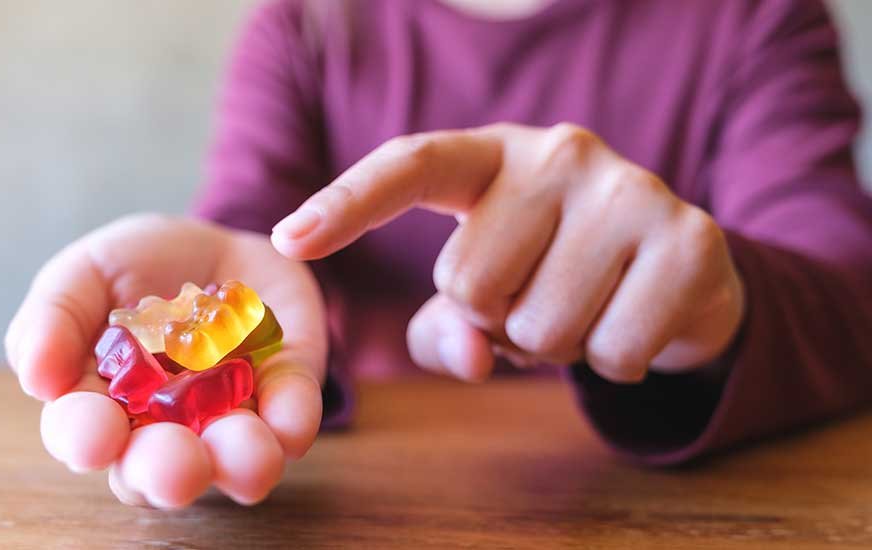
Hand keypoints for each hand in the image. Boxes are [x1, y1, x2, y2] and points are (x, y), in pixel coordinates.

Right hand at [5, 214, 325, 506]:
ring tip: (246, 452)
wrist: (219, 241)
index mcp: (101, 404)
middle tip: (177, 466)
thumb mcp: (86, 271)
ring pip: (231, 466)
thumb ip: (52, 318)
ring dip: (238, 464)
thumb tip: (37, 380)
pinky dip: (291, 424)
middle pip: (157, 472)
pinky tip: (288, 420)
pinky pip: (292, 424)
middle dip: (167, 472)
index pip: (83, 436)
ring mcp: (226, 421)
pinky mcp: (284, 400)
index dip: (86, 440)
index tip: (95, 436)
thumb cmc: (138, 266)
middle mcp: (162, 431)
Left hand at [271, 123, 743, 382]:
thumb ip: (447, 327)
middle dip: (494, 319)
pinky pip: (612, 350)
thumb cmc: (559, 276)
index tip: (288, 240)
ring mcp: (630, 189)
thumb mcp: (486, 296)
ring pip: (540, 326)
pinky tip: (633, 321)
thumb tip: (467, 351)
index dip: (346, 204)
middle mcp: (560, 152)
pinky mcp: (691, 240)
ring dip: (553, 346)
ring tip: (585, 307)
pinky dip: (614, 361)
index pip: (410, 165)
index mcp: (493, 155)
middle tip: (536, 298)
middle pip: (468, 282)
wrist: (681, 273)